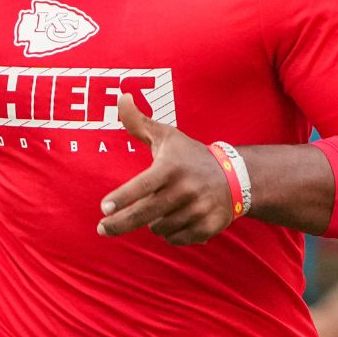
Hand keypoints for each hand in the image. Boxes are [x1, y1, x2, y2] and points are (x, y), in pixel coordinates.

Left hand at [97, 94, 234, 245]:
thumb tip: (120, 96)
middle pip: (145, 213)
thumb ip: (138, 121)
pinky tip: (176, 219)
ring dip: (153, 222)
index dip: (123, 197)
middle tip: (102, 228)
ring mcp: (198, 210)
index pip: (143, 185)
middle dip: (119, 223)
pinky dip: (171, 233)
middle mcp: (186, 190)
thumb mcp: (167, 136)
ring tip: (161, 208)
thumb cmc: (190, 155)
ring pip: (159, 228)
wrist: (235, 176)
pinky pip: (176, 240)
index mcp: (172, 167)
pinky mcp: (208, 227)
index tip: (104, 207)